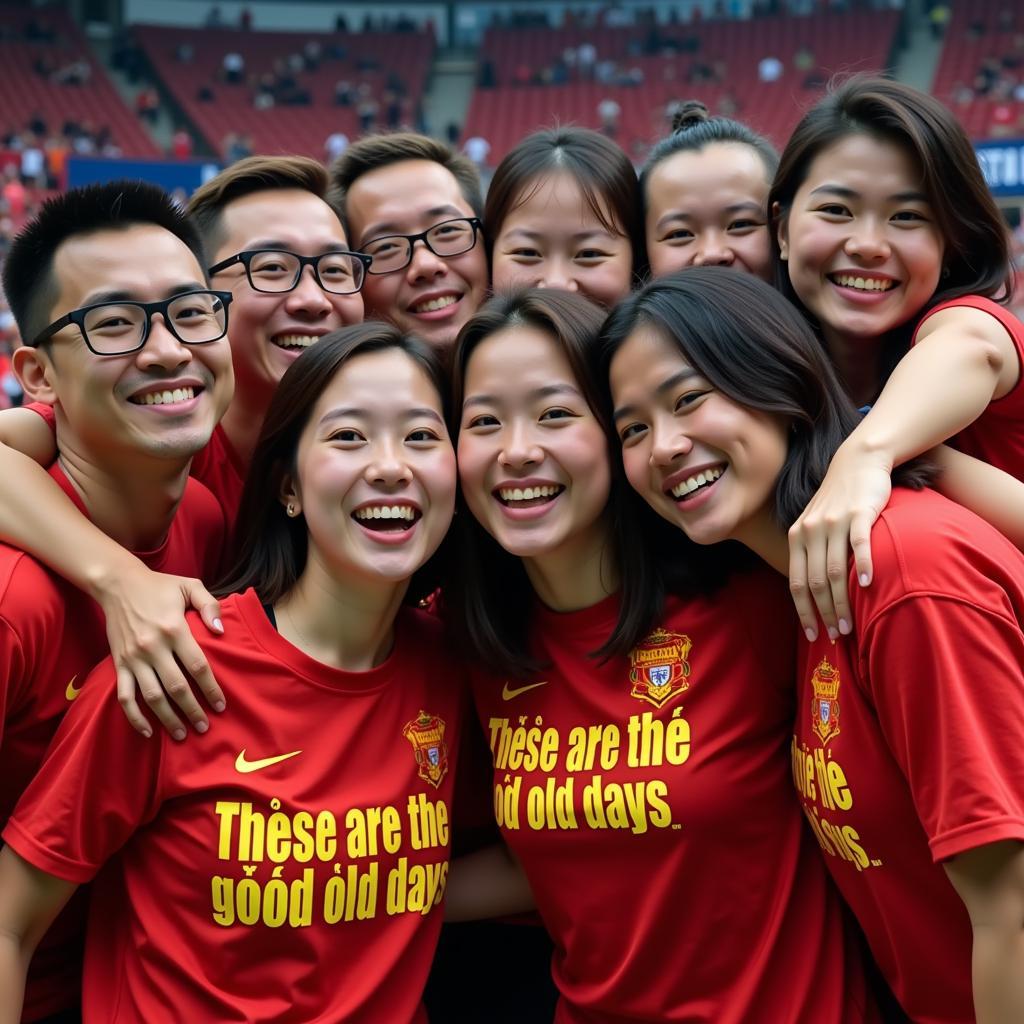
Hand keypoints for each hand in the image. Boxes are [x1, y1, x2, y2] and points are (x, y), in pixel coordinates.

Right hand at [94, 563, 225, 738]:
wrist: (118, 584)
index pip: (196, 666)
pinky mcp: (118, 664)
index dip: (210, 688)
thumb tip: (220, 631)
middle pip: (176, 687)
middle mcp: (153, 646)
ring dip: (167, 718)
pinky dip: (134, 716)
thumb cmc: (160, 586)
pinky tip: (147, 731)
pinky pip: (124, 696)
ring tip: (182, 734)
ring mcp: (133, 658)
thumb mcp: (190, 586)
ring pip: (151, 696)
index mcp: (174, 628)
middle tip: (204, 727)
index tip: (221, 705)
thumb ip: (209, 606)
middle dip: (192, 710)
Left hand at [788, 442, 891, 640]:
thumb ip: (811, 553)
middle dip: (824, 613)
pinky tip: (868, 585)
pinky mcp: (858, 513)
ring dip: (843, 601)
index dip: (803, 611)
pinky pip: (859, 543)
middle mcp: (810, 531)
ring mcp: (834, 522)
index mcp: (797, 537)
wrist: (857, 462)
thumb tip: (814, 593)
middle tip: (837, 636)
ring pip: (835, 570)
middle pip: (816, 582)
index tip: (812, 635)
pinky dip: (863, 565)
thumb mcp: (814, 525)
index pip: (796, 583)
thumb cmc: (838, 501)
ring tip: (851, 624)